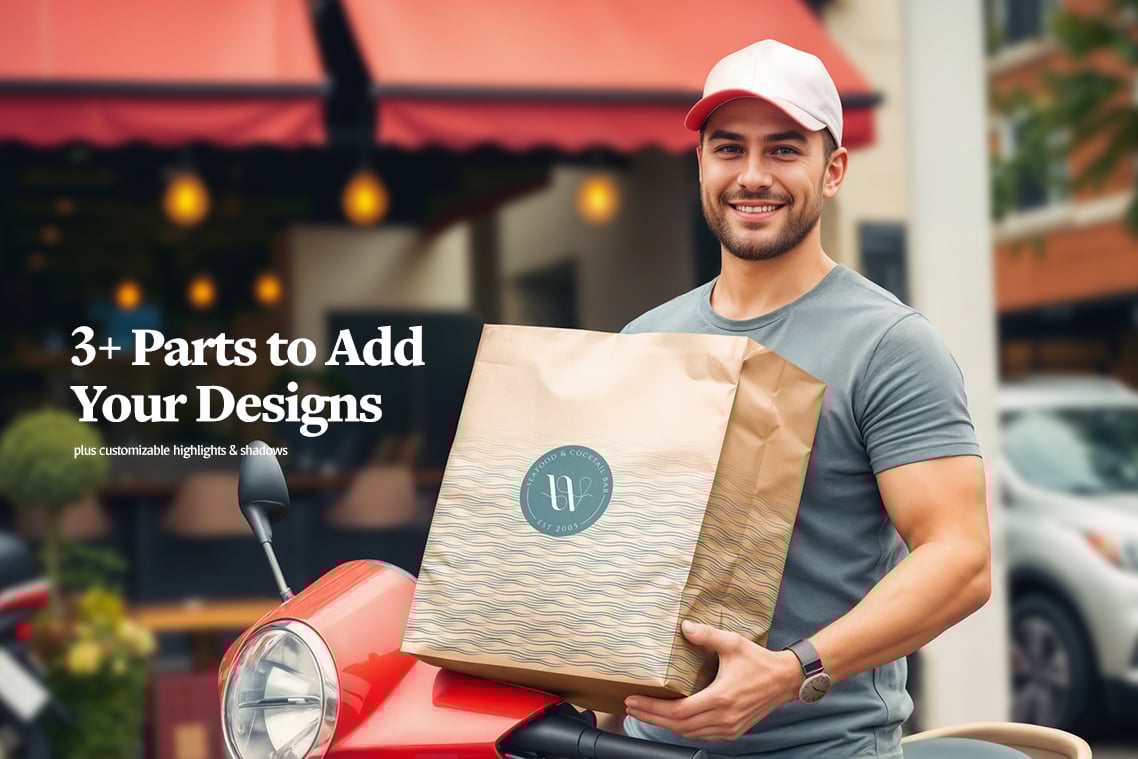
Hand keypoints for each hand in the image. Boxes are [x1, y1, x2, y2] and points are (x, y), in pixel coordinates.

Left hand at [623, 620, 801, 740]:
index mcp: (720, 698)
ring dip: (665, 725)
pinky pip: (701, 734)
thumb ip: (708, 635)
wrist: (785, 680)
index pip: (677, 711)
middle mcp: (723, 718)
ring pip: (688, 733)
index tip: (633, 700)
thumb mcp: (733, 643)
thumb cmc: (759, 661)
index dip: (652, 708)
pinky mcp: (733, 731)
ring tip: (646, 713)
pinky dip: (683, 728)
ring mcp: (729, 728)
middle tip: (630, 708)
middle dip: (651, 717)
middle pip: (678, 725)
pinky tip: (672, 719)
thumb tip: (685, 626)